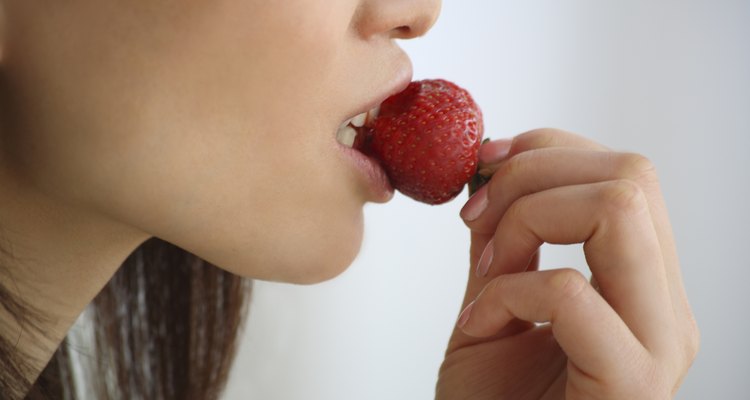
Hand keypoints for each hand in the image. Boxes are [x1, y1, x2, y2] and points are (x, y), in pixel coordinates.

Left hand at [436, 129, 698, 398]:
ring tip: (486, 272)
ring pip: (619, 209)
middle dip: (532, 176)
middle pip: (631, 175)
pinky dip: (509, 292)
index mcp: (641, 282)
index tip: (482, 170)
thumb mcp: (490, 300)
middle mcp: (666, 308)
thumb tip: (495, 167)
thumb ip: (502, 238)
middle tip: (476, 218)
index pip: (625, 171)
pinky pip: (572, 292)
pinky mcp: (631, 385)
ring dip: (526, 222)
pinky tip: (482, 326)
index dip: (546, 150)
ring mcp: (657, 346)